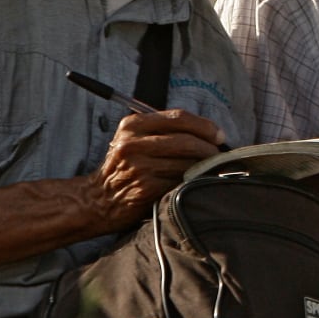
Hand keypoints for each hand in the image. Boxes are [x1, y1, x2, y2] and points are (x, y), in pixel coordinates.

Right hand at [86, 109, 224, 227]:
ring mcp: (139, 166)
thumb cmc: (123, 168)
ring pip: (187, 162)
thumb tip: (207, 131)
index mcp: (132, 125)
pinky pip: (180, 181)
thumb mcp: (133, 140)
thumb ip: (162, 130)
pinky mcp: (146, 188)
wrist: (98, 200)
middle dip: (209, 147)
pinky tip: (196, 183)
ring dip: (205, 167)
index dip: (204, 125)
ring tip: (211, 169)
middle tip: (219, 154)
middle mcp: (133, 143)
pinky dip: (193, 182)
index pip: (178, 117)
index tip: (219, 134)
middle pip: (186, 140)